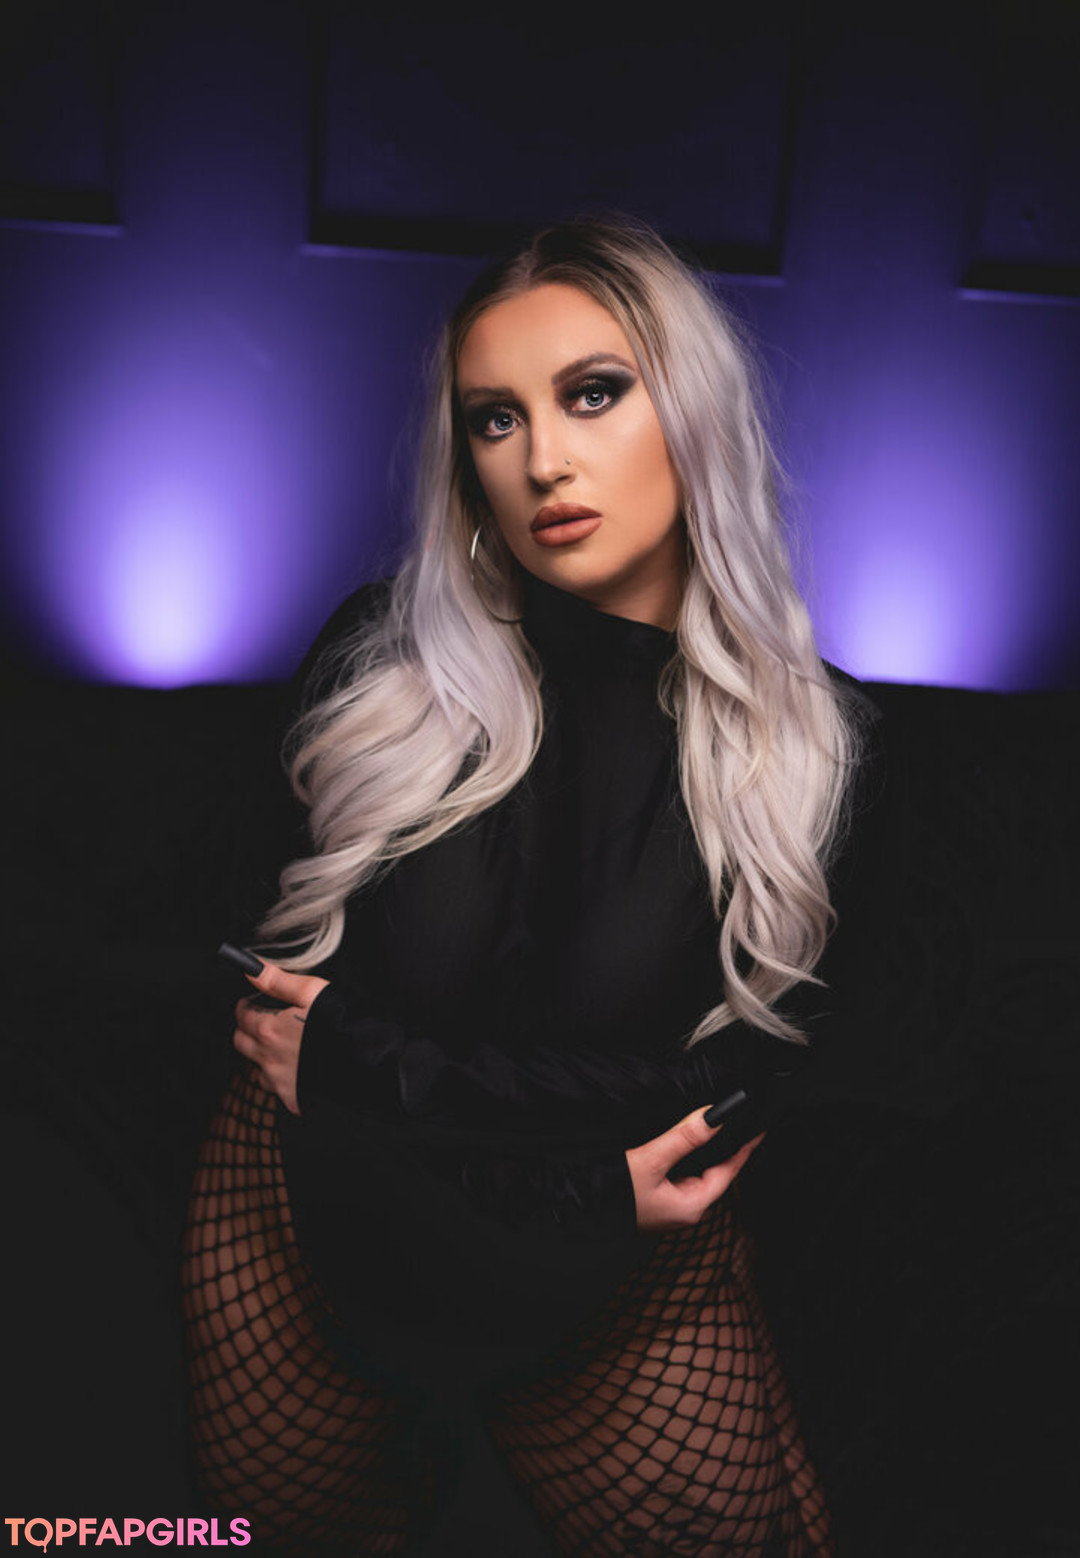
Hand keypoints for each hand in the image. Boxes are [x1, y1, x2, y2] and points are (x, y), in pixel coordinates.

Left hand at [231, 960, 329, 1115]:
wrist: (365, 1062)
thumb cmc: (340, 1025)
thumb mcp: (311, 991)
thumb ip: (277, 981)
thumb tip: (252, 970)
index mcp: (268, 1029)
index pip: (241, 1015)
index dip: (248, 1005)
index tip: (257, 1002)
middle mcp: (267, 1058)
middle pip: (241, 1042)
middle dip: (248, 1029)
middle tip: (267, 1022)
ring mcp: (278, 1082)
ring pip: (256, 1067)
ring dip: (264, 1056)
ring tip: (285, 1047)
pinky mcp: (292, 1098)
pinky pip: (277, 1088)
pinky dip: (282, 1078)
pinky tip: (299, 1068)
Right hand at [625, 1106, 765, 1233]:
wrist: (577, 1209)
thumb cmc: (614, 1195)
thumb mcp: (651, 1161)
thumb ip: (683, 1138)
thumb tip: (715, 1116)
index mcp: (691, 1207)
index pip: (728, 1172)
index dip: (744, 1148)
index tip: (759, 1128)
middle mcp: (684, 1210)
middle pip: (715, 1173)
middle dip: (726, 1147)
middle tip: (739, 1120)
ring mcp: (669, 1208)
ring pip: (697, 1174)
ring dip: (705, 1151)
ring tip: (716, 1126)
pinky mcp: (655, 1201)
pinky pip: (680, 1176)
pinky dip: (687, 1158)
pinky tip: (684, 1143)